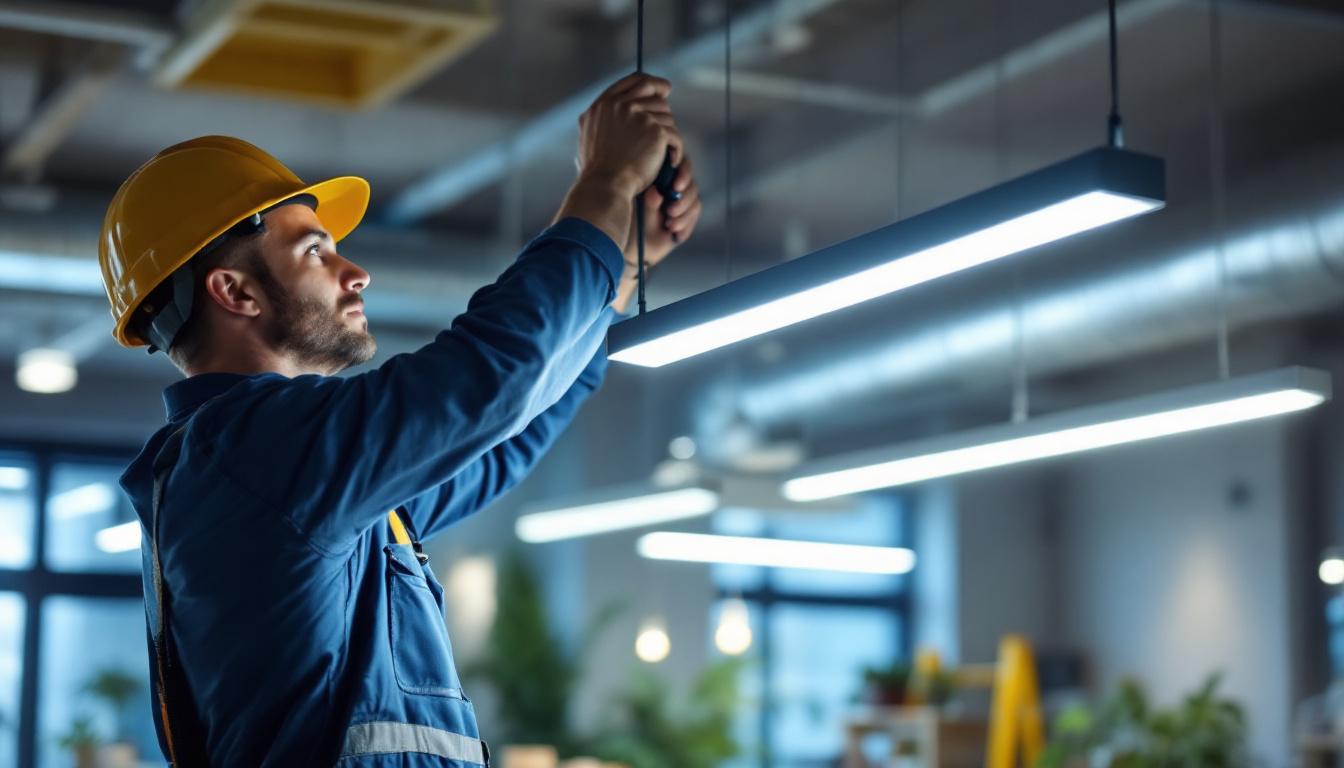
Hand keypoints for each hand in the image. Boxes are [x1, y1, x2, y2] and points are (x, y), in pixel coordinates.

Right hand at [576, 73, 683, 197]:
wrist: (605, 185)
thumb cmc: (597, 171)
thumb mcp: (590, 136)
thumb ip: (605, 119)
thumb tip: (624, 109)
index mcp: (603, 105)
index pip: (632, 81)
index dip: (650, 83)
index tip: (663, 89)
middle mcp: (620, 105)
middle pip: (652, 92)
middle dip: (663, 103)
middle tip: (669, 113)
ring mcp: (638, 115)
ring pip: (666, 114)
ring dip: (668, 132)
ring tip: (664, 152)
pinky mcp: (655, 130)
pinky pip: (674, 135)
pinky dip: (676, 150)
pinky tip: (672, 161)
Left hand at [611, 156, 702, 313]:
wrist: (633, 249)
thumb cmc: (630, 225)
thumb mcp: (637, 213)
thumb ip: (647, 202)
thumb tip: (655, 192)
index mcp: (658, 178)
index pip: (679, 165)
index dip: (683, 173)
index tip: (676, 187)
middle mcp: (671, 187)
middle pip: (691, 184)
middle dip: (684, 199)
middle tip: (670, 211)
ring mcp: (681, 202)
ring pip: (694, 201)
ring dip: (685, 214)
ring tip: (669, 225)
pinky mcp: (686, 217)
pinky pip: (693, 216)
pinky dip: (686, 225)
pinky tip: (675, 233)